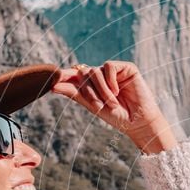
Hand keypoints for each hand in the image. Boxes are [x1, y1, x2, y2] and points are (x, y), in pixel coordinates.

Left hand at [51, 61, 168, 143]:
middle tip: (100, 106)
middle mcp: (102, 76)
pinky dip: (110, 80)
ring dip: (101, 89)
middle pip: (84, 73)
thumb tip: (52, 86)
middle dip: (89, 91)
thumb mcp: (92, 106)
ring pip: (95, 70)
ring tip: (112, 102)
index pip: (75, 75)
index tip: (52, 79)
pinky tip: (117, 90)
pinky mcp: (126, 68)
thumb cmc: (117, 117)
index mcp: (93, 84)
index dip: (64, 75)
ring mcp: (114, 71)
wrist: (138, 122)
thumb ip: (74, 93)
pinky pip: (108, 66)